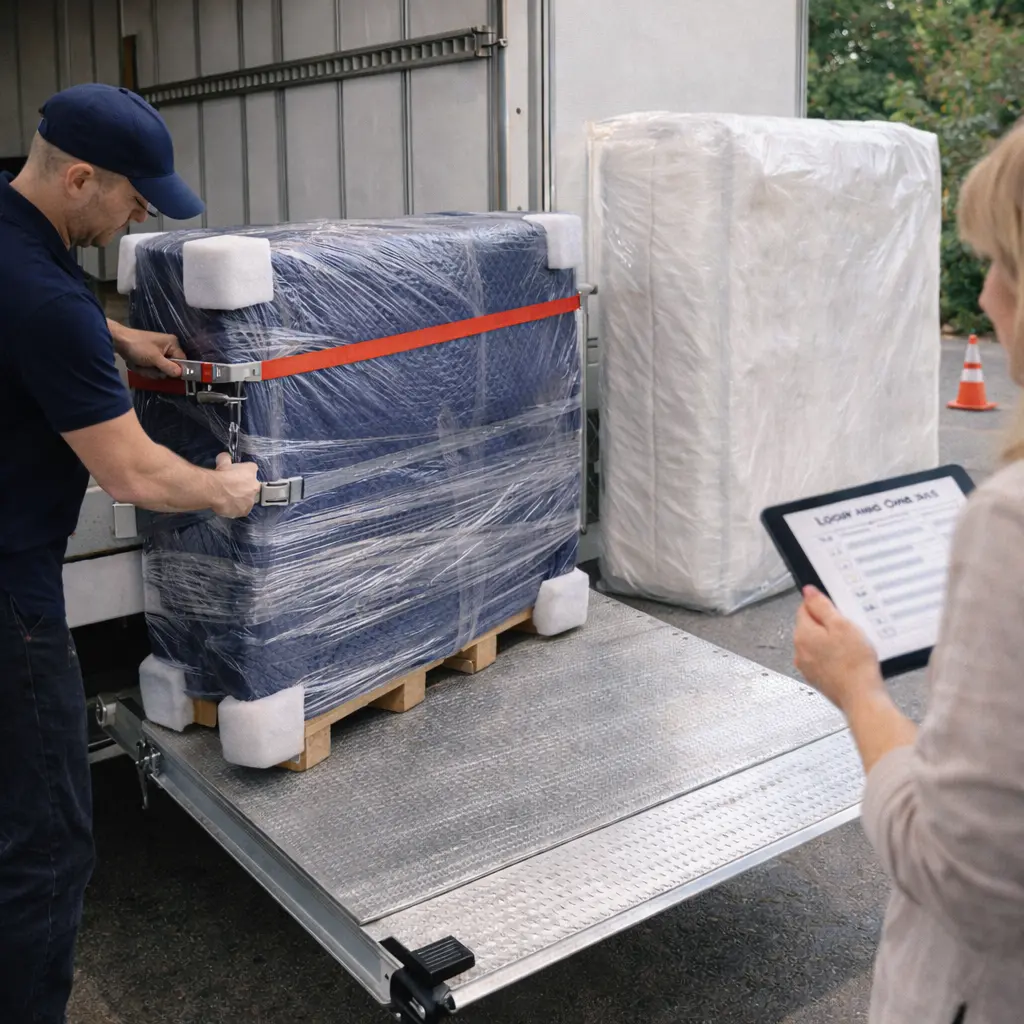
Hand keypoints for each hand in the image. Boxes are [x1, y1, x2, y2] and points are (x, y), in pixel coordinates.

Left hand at [109, 321, 184, 377]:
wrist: (117, 340)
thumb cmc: (138, 346)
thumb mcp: (155, 358)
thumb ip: (169, 367)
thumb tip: (181, 374)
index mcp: (172, 343)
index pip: (182, 361)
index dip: (176, 370)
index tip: (168, 375)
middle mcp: (167, 347)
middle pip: (170, 367)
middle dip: (158, 371)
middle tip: (149, 367)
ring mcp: (157, 352)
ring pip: (159, 370)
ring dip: (149, 371)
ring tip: (140, 365)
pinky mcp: (149, 357)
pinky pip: (151, 368)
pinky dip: (144, 369)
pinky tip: (137, 364)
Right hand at [211, 453, 259, 517]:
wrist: (215, 490)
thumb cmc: (220, 475)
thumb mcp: (222, 462)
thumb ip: (225, 458)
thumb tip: (224, 456)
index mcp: (251, 470)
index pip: (252, 469)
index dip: (244, 472)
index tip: (237, 474)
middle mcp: (255, 485)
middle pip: (252, 485)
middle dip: (244, 486)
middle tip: (232, 487)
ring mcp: (251, 499)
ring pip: (248, 499)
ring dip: (241, 498)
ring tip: (229, 498)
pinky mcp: (245, 510)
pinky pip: (242, 510)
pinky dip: (236, 508)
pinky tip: (228, 506)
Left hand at [794, 585, 884, 711]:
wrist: (861, 698)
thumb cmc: (854, 664)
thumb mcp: (842, 625)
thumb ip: (822, 606)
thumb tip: (808, 592)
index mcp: (802, 634)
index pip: (804, 608)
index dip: (823, 606)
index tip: (838, 611)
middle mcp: (799, 651)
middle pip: (810, 626)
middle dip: (828, 625)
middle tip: (849, 631)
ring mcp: (807, 666)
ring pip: (817, 643)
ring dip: (831, 642)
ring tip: (851, 648)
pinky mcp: (817, 678)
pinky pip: (823, 659)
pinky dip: (834, 657)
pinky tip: (849, 661)